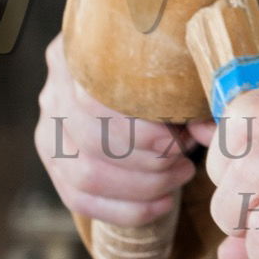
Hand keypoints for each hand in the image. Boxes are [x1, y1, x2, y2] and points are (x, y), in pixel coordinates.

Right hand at [35, 34, 198, 225]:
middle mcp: (57, 86)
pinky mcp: (54, 160)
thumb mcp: (182, 71)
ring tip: (178, 178)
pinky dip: (124, 209)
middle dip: (147, 161)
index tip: (179, 140)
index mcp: (82, 49)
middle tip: (185, 162)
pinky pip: (78, 198)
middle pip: (90, 139)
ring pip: (83, 173)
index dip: (140, 130)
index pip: (96, 99)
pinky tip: (162, 205)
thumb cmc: (166, 69)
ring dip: (140, 187)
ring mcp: (48, 124)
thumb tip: (210, 133)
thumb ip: (195, 96)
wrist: (143, 75)